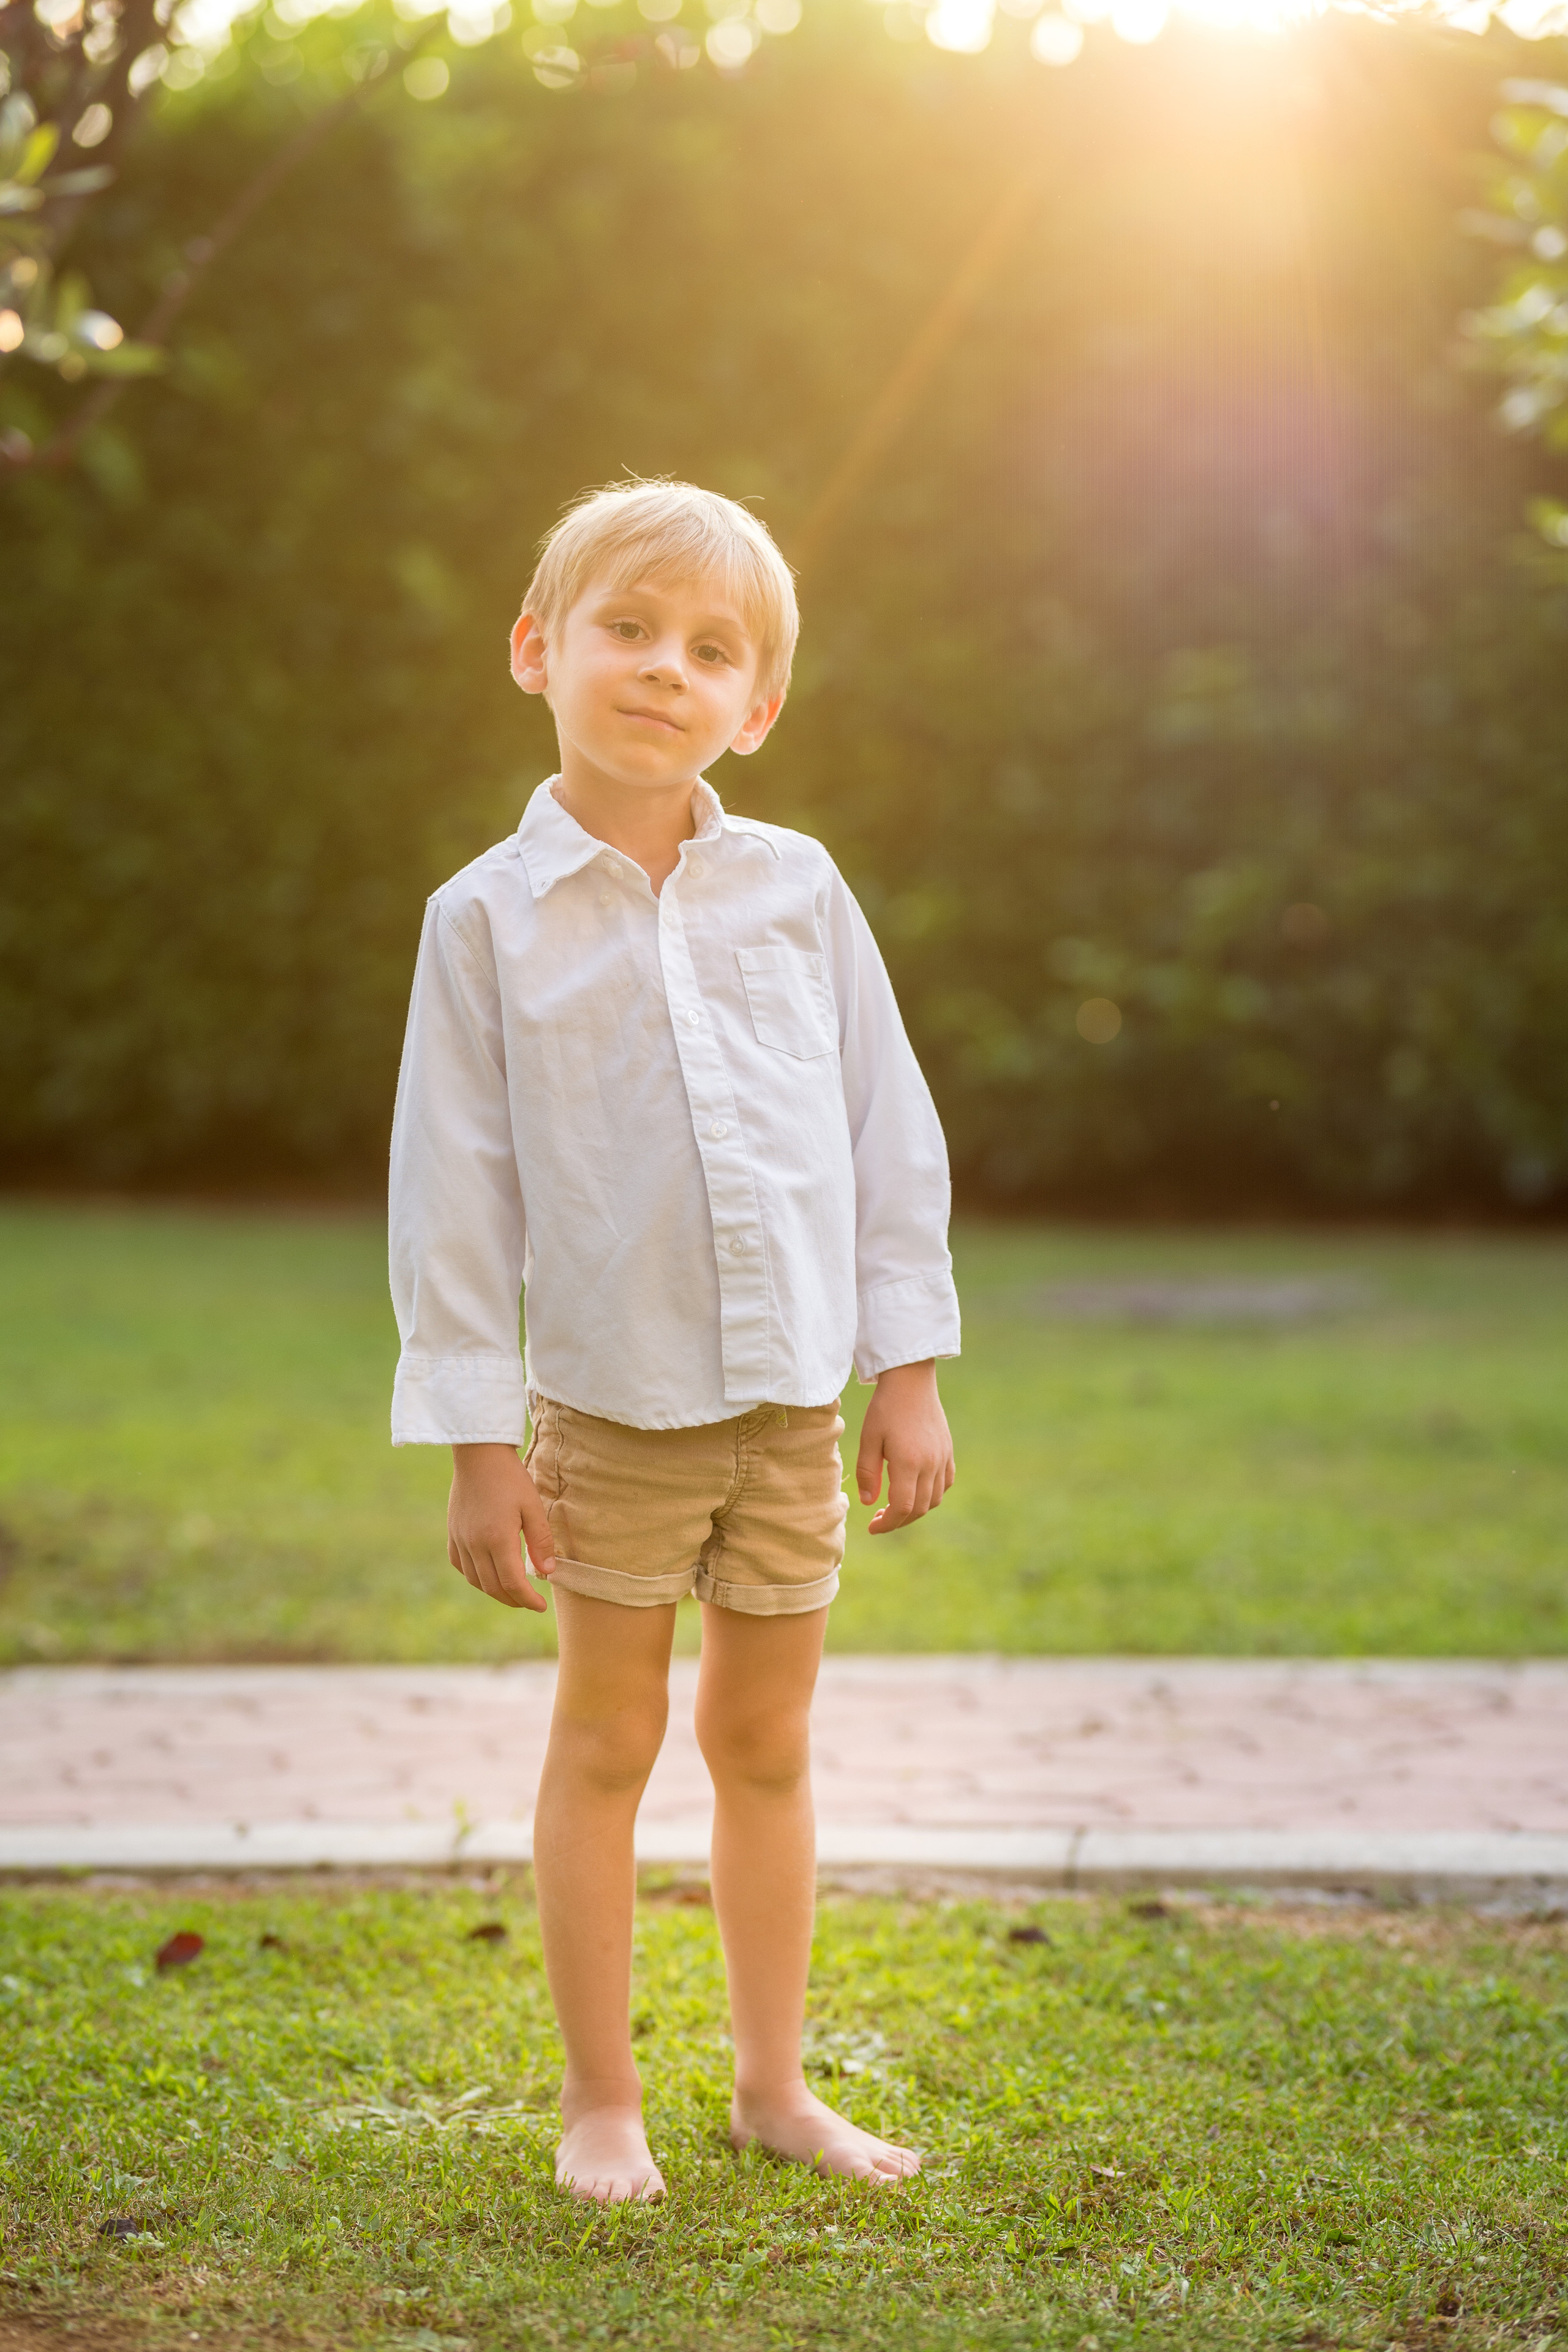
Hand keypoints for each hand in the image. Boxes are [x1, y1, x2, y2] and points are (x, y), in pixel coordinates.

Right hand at [448, 1443, 554, 1610]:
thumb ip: (540, 1541)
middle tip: (530, 1601)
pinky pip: (461, 1565)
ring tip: (512, 1591)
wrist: (479, 1454)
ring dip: (495, 1591)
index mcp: (497, 1539)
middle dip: (513, 1600)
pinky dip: (475, 1577)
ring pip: (475, 1580)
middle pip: (493, 1587)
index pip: (512, 1584)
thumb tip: (547, 1572)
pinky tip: (488, 1574)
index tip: (541, 1606)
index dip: (527, 1600)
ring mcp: (460, 1539)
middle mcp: (475, 1544)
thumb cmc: (510, 1477)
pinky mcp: (453, 1533)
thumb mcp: (533, 1506)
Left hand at [855, 1360, 954, 1534]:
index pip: (902, 1507)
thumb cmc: (885, 1407)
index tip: (873, 1527)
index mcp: (908, 1462)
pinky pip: (946, 1483)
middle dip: (899, 1520)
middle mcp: (930, 1464)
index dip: (888, 1523)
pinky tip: (916, 1490)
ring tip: (896, 1506)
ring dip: (916, 1509)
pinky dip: (933, 1494)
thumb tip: (869, 1503)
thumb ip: (868, 1473)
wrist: (911, 1381)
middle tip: (879, 1519)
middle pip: (919, 1508)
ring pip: (935, 1499)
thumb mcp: (869, 1438)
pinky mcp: (948, 1451)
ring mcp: (943, 1458)